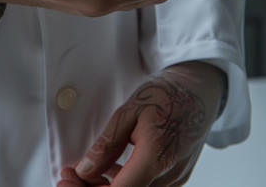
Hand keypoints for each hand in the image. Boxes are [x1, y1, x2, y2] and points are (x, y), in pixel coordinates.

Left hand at [58, 61, 225, 186]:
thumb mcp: (130, 109)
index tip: (66, 179)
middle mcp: (168, 176)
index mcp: (156, 157)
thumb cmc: (166, 94)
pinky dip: (124, 184)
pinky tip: (110, 171)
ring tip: (84, 173)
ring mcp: (175, 179)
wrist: (199, 89)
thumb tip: (85, 169)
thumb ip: (108, 142)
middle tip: (69, 177)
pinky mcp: (176, 177)